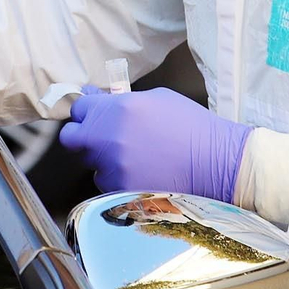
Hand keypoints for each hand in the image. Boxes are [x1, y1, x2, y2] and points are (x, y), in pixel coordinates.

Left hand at [58, 87, 252, 201]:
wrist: (216, 163)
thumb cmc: (191, 126)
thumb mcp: (157, 100)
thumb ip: (122, 101)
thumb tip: (97, 98)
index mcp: (117, 109)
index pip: (79, 109)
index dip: (85, 112)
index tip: (92, 116)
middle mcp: (108, 137)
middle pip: (72, 139)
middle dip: (82, 137)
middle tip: (99, 139)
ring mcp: (112, 166)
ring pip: (91, 164)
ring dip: (103, 161)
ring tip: (133, 158)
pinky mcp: (120, 190)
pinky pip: (107, 184)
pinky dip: (117, 179)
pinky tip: (141, 173)